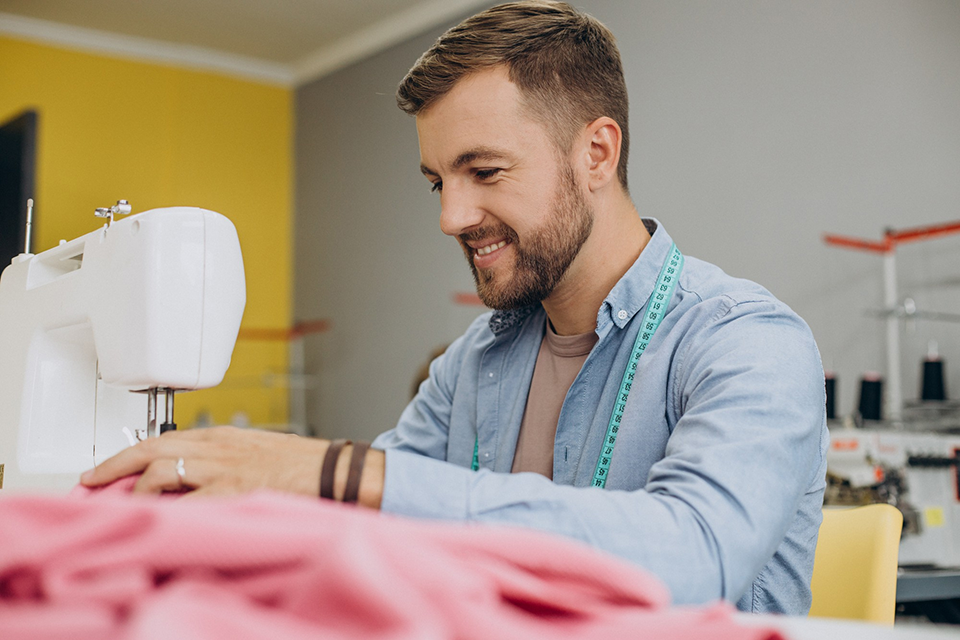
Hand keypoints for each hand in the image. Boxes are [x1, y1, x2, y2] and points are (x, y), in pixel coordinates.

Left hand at [81, 426, 327, 497]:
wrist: (337, 471)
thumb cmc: (304, 467)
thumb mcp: (256, 455)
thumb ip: (224, 463)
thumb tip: (194, 483)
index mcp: (223, 437)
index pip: (164, 440)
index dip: (129, 455)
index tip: (108, 470)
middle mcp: (218, 447)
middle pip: (151, 448)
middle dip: (113, 465)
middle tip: (89, 482)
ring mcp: (224, 468)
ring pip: (160, 471)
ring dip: (135, 491)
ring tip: (124, 507)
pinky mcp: (234, 489)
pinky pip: (187, 501)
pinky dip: (166, 512)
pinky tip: (156, 522)